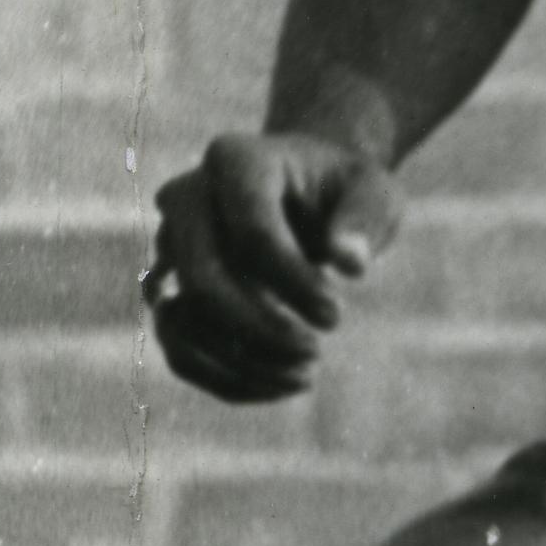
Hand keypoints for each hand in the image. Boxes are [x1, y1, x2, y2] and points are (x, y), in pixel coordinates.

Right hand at [141, 131, 402, 404]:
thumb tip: (351, 263)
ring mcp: (172, 246)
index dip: (294, 284)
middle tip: (315, 351)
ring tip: (304, 377)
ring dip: (240, 364)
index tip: (335, 314)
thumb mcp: (373, 191)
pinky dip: (223, 379)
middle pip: (202, 278)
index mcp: (236, 160)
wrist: (308, 192)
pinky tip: (278, 385)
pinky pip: (179, 349)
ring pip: (179, 322)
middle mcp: (188, 199)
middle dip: (260, 328)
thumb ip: (364, 221)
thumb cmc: (344, 190)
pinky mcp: (173, 290)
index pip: (253, 232)